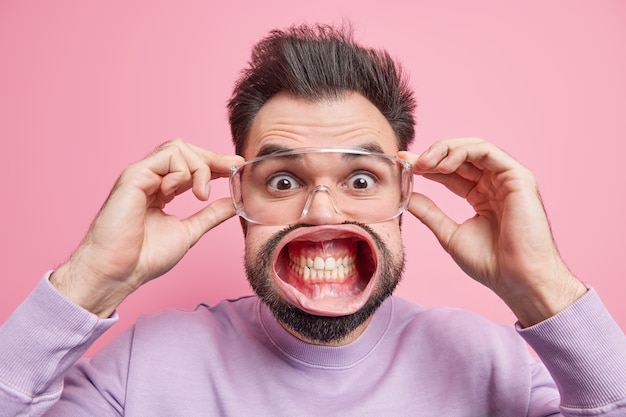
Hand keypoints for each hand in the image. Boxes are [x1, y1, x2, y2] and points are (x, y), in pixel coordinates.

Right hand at [51, 140, 243, 316]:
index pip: (190, 165)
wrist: (120, 272)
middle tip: (232, 170)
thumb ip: (211, 215)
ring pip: (177, 148)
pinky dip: (182, 172)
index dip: (215, 163)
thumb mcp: (189, 231)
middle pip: (185, 149)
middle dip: (213, 157)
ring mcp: (141, 175)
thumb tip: (234, 202)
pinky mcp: (134, 176)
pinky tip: (180, 193)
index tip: (237, 167)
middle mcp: (150, 178)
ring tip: (201, 196)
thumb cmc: (145, 257)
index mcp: (161, 190)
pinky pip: (167, 157)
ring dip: (199, 168)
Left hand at [399, 137, 586, 325]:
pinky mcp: (518, 176)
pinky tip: (444, 166)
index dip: (425, 166)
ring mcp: (506, 179)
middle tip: (410, 162)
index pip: (450, 173)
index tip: (402, 164)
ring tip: (424, 164)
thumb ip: (429, 212)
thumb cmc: (490, 264)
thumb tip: (406, 195)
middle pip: (459, 156)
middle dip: (432, 154)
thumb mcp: (449, 234)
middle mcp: (494, 184)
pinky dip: (462, 152)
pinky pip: (487, 151)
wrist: (517, 279)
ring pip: (472, 147)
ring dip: (444, 150)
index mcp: (481, 196)